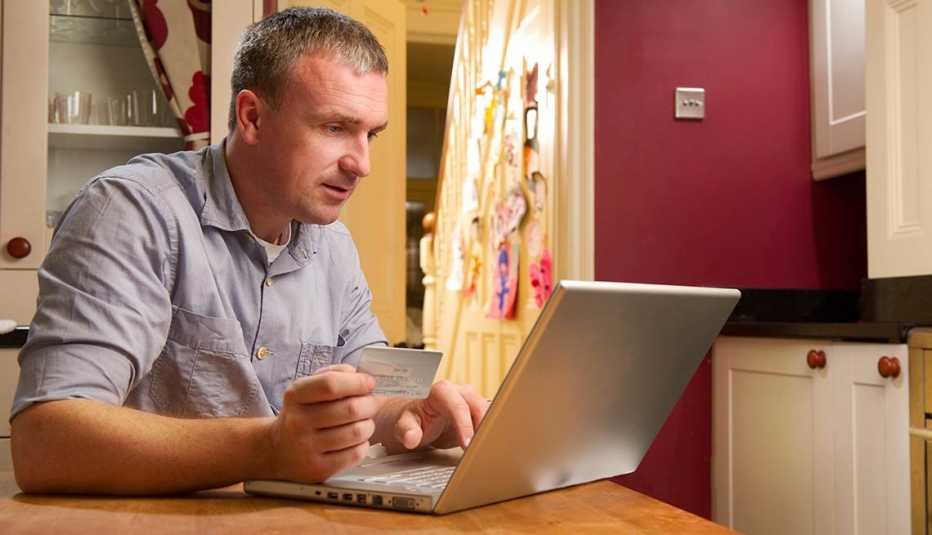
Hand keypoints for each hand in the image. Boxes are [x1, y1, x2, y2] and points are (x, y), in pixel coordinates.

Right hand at [266, 364, 377, 482]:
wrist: (278, 449)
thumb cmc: (302, 414)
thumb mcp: (308, 388)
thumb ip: (334, 375)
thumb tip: (360, 377)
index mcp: (296, 396)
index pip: (331, 384)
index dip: (357, 382)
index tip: (368, 383)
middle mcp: (298, 422)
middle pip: (350, 409)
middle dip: (370, 403)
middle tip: (371, 404)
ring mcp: (307, 448)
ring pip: (357, 432)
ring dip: (368, 424)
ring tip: (362, 422)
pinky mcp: (318, 469)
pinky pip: (356, 454)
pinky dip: (363, 444)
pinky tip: (355, 440)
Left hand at [392, 381, 488, 449]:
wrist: (421, 420)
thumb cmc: (415, 420)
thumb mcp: (405, 425)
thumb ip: (407, 430)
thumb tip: (411, 438)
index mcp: (441, 391)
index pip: (457, 405)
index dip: (464, 424)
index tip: (467, 444)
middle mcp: (459, 391)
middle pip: (478, 404)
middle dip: (481, 426)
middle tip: (480, 448)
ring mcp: (471, 400)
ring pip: (488, 410)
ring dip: (489, 429)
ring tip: (486, 448)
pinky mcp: (478, 411)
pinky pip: (490, 419)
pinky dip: (490, 431)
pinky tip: (488, 445)